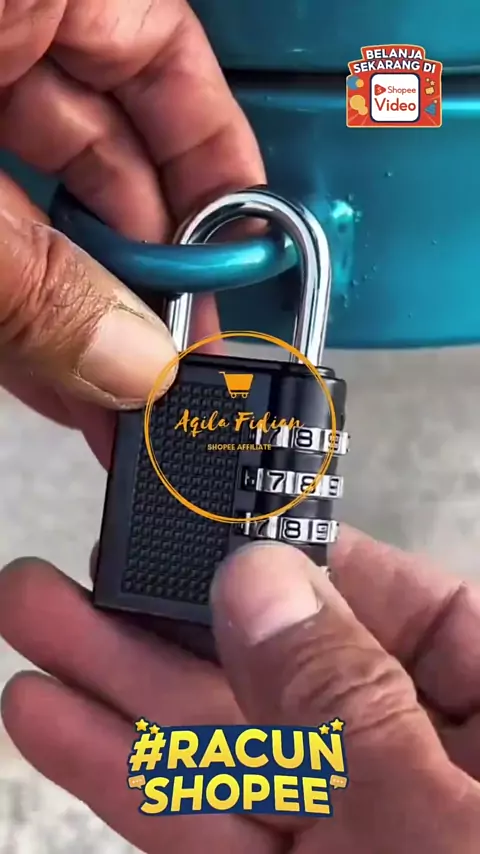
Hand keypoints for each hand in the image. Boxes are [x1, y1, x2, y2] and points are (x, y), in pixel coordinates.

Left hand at [0, 0, 263, 463]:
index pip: (169, 63)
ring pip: (45, 201)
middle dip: (138, 275)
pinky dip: (16, 293)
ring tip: (109, 398)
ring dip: (77, 303)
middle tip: (162, 368)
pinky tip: (48, 367)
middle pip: (111, 154)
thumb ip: (36, 277)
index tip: (237, 264)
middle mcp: (2, 28)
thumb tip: (130, 362)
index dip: (216, 171)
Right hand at [1, 527, 479, 851]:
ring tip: (40, 623)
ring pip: (229, 747)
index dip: (304, 560)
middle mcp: (429, 771)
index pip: (404, 606)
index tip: (213, 524)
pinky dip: (130, 779)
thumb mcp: (437, 828)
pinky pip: (207, 824)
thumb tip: (262, 582)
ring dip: (122, 689)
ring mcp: (358, 835)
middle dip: (172, 619)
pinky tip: (59, 723)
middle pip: (289, 671)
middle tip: (89, 565)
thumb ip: (347, 704)